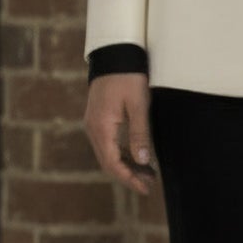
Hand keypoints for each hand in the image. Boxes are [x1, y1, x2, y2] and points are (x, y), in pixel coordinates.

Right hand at [85, 72, 156, 195]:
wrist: (113, 55)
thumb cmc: (127, 77)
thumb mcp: (139, 105)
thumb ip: (140, 133)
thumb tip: (143, 161)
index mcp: (102, 127)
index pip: (113, 163)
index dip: (129, 179)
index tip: (145, 188)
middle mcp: (93, 129)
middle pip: (108, 162)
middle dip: (129, 176)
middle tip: (149, 184)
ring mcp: (93, 124)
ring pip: (107, 154)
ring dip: (126, 166)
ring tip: (147, 173)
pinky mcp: (98, 119)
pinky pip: (107, 144)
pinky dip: (121, 154)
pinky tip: (137, 157)